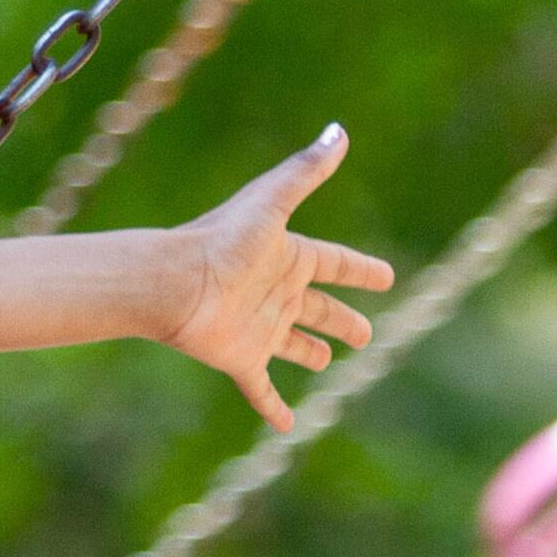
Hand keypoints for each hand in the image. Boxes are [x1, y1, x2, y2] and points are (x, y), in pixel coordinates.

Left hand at [159, 127, 394, 428]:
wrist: (171, 282)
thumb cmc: (219, 240)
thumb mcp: (270, 203)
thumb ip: (304, 170)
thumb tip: (338, 130)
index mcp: (287, 257)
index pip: (334, 263)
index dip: (360, 269)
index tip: (385, 277)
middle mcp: (275, 293)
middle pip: (319, 308)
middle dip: (342, 320)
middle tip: (367, 334)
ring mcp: (258, 327)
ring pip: (292, 344)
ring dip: (309, 353)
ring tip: (326, 362)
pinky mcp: (240, 357)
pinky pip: (262, 387)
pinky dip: (274, 406)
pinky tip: (286, 426)